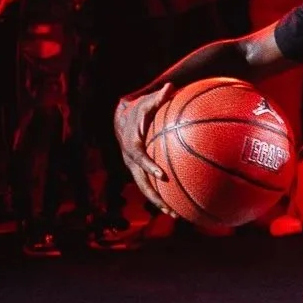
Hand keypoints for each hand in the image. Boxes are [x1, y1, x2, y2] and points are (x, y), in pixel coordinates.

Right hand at [114, 85, 173, 212]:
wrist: (122, 119)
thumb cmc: (137, 110)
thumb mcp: (145, 103)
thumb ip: (157, 97)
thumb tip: (170, 86)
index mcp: (132, 147)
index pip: (139, 159)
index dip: (149, 168)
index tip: (162, 176)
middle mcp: (131, 162)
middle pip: (141, 184)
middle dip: (154, 197)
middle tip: (170, 209)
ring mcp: (135, 169)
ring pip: (146, 189)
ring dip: (159, 203)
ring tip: (176, 215)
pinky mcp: (141, 172)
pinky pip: (151, 185)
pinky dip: (163, 195)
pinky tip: (180, 203)